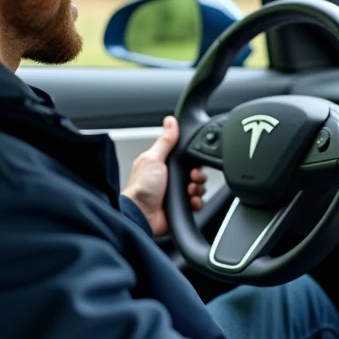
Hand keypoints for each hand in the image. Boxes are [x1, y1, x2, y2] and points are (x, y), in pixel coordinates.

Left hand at [122, 116, 207, 237]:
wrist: (141, 217)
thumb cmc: (141, 189)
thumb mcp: (153, 159)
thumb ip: (165, 141)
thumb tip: (170, 121)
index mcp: (162, 164)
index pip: (185, 156)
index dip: (192, 158)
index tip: (193, 161)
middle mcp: (169, 178)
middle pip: (195, 171)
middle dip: (198, 175)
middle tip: (192, 177)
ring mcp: (175, 192)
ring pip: (198, 186)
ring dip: (198, 188)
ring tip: (189, 191)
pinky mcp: (180, 206)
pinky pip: (197, 202)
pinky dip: (197, 201)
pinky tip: (191, 201)